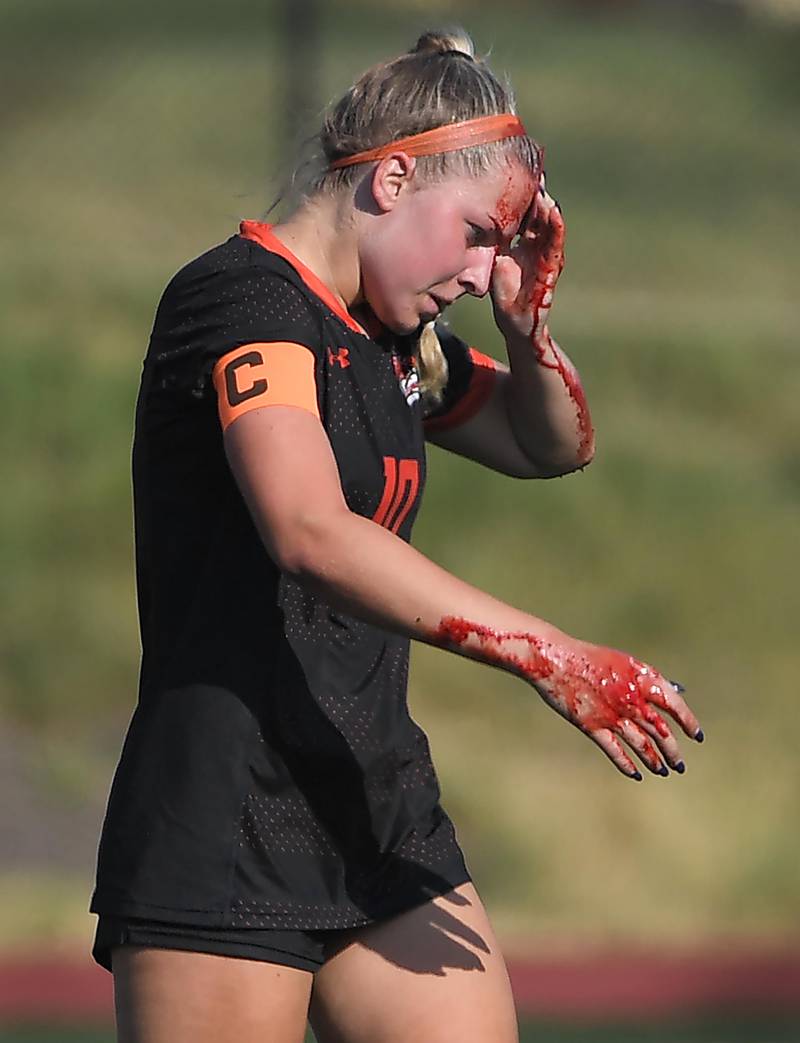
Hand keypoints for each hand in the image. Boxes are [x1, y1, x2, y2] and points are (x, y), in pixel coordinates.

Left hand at [490, 174, 565, 344]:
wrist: (515, 322)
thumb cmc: (506, 293)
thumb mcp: (495, 262)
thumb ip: (492, 245)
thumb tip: (473, 225)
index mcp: (524, 243)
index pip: (525, 214)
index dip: (522, 196)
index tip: (516, 174)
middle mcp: (537, 246)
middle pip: (539, 214)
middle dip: (537, 193)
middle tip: (534, 169)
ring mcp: (547, 255)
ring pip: (550, 224)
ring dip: (547, 205)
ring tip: (544, 184)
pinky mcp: (551, 267)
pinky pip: (555, 244)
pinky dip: (556, 227)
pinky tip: (554, 211)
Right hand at [528, 636, 702, 778]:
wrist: (553, 658)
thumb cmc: (589, 657)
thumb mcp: (624, 662)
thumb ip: (649, 678)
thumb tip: (677, 690)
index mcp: (641, 678)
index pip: (675, 705)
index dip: (689, 722)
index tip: (696, 736)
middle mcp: (631, 699)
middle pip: (661, 731)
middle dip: (673, 751)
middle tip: (680, 765)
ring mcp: (611, 715)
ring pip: (642, 745)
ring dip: (654, 761)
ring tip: (663, 771)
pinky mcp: (591, 726)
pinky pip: (615, 751)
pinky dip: (627, 765)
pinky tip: (636, 775)